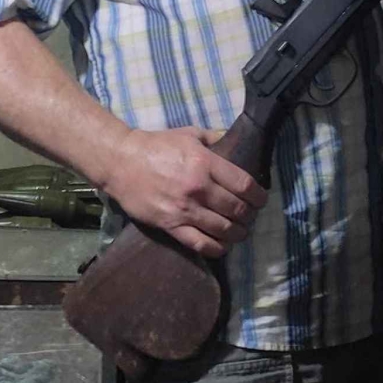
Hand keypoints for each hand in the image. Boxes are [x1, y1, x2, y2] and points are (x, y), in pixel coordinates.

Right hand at [99, 127, 268, 257]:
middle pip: (236, 209)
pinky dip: (216, 248)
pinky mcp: (170, 225)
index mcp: (205, 163)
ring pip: (222, 229)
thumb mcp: (189, 134)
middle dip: (249, 215)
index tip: (261, 199)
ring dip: (237, 233)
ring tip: (240, 232)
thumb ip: (214, 138)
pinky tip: (222, 246)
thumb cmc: (156, 145)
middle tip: (250, 216)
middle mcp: (198, 188)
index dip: (258, 196)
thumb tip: (232, 140)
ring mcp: (184, 209)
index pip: (244, 185)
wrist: (121, 162)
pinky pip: (199, 243)